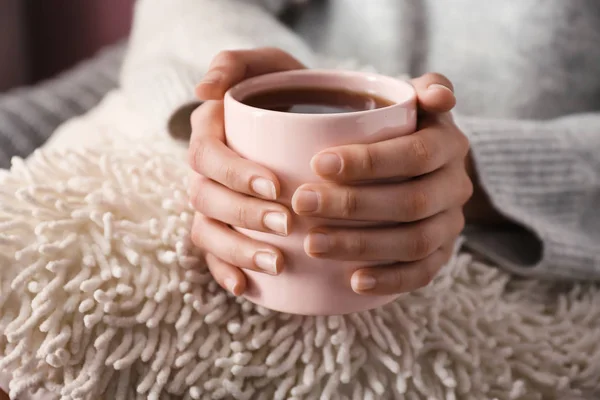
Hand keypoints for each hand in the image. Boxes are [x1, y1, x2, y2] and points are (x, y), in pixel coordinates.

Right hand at [188, 48, 304, 294]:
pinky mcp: (222, 226)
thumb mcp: (269, 66)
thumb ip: (236, 63)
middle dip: (244, 214)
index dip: (235, 173)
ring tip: (275, 263)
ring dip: (236, 249)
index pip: (208, 154)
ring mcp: (211, 201)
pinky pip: (211, 254)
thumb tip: (203, 90)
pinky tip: (245, 287)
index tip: (276, 186)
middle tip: (285, 225)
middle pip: (206, 197)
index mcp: (211, 131)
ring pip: (207, 230)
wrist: (304, 120)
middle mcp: (205, 170)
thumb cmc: (289, 93)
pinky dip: (224, 271)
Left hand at [292, 73, 471, 294]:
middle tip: (302, 203)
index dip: (370, 161)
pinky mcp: (441, 254)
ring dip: (362, 245)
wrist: (419, 165)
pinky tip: (353, 282)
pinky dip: (389, 281)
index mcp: (447, 144)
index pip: (415, 154)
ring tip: (313, 244)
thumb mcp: (410, 102)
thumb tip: (440, 95)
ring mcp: (450, 223)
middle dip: (353, 205)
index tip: (318, 163)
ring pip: (414, 242)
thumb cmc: (397, 130)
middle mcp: (455, 185)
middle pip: (411, 202)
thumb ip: (423, 90)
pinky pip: (422, 274)